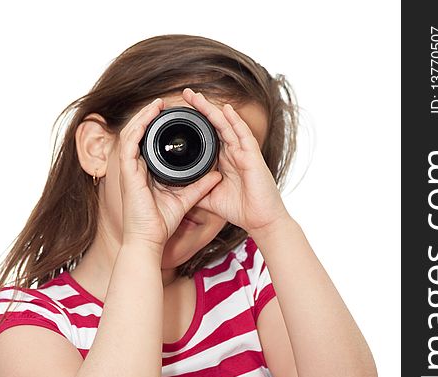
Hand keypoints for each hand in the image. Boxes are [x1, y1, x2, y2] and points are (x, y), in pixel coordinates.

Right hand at [118, 97, 222, 249]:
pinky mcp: (126, 173)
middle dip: (149, 116)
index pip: (148, 143)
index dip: (157, 127)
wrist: (149, 239)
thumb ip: (200, 186)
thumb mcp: (186, 199)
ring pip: (132, 133)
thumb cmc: (161, 224)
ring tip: (157, 104)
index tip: (171, 116)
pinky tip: (149, 116)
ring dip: (143, 116)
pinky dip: (139, 127)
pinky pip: (129, 143)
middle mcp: (134, 168)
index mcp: (145, 173)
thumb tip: (217, 174)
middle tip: (164, 103)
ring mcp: (128, 169)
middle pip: (139, 134)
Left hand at [181, 88, 290, 233]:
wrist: (261, 220)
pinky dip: (235, 121)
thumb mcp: (210, 199)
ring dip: (212, 110)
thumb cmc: (241, 210)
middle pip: (215, 125)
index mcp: (224, 160)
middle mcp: (233, 152)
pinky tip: (226, 109)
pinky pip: (243, 135)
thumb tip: (176, 188)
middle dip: (201, 109)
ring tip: (196, 96)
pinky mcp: (253, 157)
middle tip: (185, 94)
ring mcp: (243, 153)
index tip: (179, 114)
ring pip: (226, 125)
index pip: (207, 136)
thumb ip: (196, 190)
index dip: (195, 124)